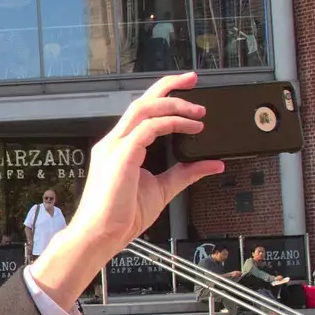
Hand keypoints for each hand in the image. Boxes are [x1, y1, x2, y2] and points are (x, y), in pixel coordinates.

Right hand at [32, 73, 222, 307]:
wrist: (101, 235)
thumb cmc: (121, 217)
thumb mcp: (163, 190)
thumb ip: (186, 173)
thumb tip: (212, 164)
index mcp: (120, 147)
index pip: (142, 112)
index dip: (164, 96)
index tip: (188, 89)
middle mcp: (115, 142)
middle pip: (141, 101)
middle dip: (169, 86)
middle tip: (193, 79)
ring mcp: (115, 147)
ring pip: (144, 108)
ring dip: (173, 104)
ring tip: (198, 111)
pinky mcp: (121, 156)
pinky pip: (149, 128)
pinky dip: (172, 124)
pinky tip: (190, 129)